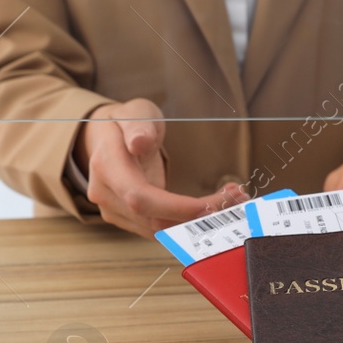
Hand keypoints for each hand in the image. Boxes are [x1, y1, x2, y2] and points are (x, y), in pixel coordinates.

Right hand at [75, 98, 245, 236]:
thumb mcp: (135, 112)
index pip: (140, 198)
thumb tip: (139, 142)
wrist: (105, 137)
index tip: (211, 205)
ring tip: (232, 200)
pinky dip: (189, 222)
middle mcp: (106, 195)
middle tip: (237, 198)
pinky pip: (161, 228)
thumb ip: (138, 126)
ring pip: (161, 230)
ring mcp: (115, 211)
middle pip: (155, 220)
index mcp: (107, 167)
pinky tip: (214, 208)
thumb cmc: (126, 122)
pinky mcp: (128, 219)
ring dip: (199, 221)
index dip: (176, 208)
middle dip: (199, 216)